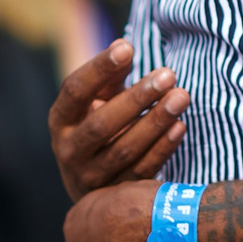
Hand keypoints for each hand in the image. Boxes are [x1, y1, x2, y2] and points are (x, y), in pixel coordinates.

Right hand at [50, 38, 188, 201]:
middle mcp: (70, 150)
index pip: (75, 91)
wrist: (90, 181)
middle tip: (168, 75)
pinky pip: (142, 170)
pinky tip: (180, 125)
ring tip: (181, 96)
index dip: (99, 68)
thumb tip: (125, 47)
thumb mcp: (96, 100)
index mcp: (60, 120)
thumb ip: (110, 77)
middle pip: (102, 124)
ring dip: (156, 122)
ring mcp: (91, 176)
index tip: (127, 47)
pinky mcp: (116, 194)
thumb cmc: (98, 124)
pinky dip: (163, 148)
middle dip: (137, 98)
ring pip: (125, 150)